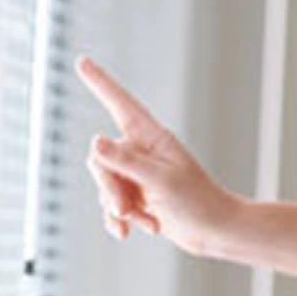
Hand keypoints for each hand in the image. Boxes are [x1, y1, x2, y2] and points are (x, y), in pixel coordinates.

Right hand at [74, 55, 243, 254]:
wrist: (214, 231)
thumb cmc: (197, 202)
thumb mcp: (160, 180)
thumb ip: (125, 162)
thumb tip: (95, 141)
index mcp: (152, 136)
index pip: (120, 103)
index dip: (100, 83)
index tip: (82, 61)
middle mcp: (141, 150)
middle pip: (100, 159)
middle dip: (110, 188)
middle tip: (127, 210)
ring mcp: (137, 173)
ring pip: (104, 185)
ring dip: (120, 209)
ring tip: (147, 223)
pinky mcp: (135, 196)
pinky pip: (110, 205)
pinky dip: (118, 221)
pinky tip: (128, 234)